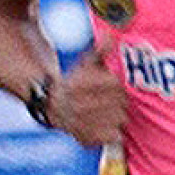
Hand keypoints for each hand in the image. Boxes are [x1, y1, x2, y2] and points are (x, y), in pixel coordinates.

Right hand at [49, 28, 129, 146]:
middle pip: (121, 102)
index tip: (111, 84)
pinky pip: (115, 136)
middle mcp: (79, 105)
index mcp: (78, 84)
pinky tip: (104, 124)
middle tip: (110, 99)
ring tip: (107, 111)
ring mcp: (81, 124)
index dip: (116, 84)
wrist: (52, 106)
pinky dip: (114, 132)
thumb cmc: (76, 81)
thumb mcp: (86, 62)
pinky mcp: (86, 140)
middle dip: (119, 99)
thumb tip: (109, 34)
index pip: (115, 84)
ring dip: (118, 115)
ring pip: (121, 119)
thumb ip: (100, 49)